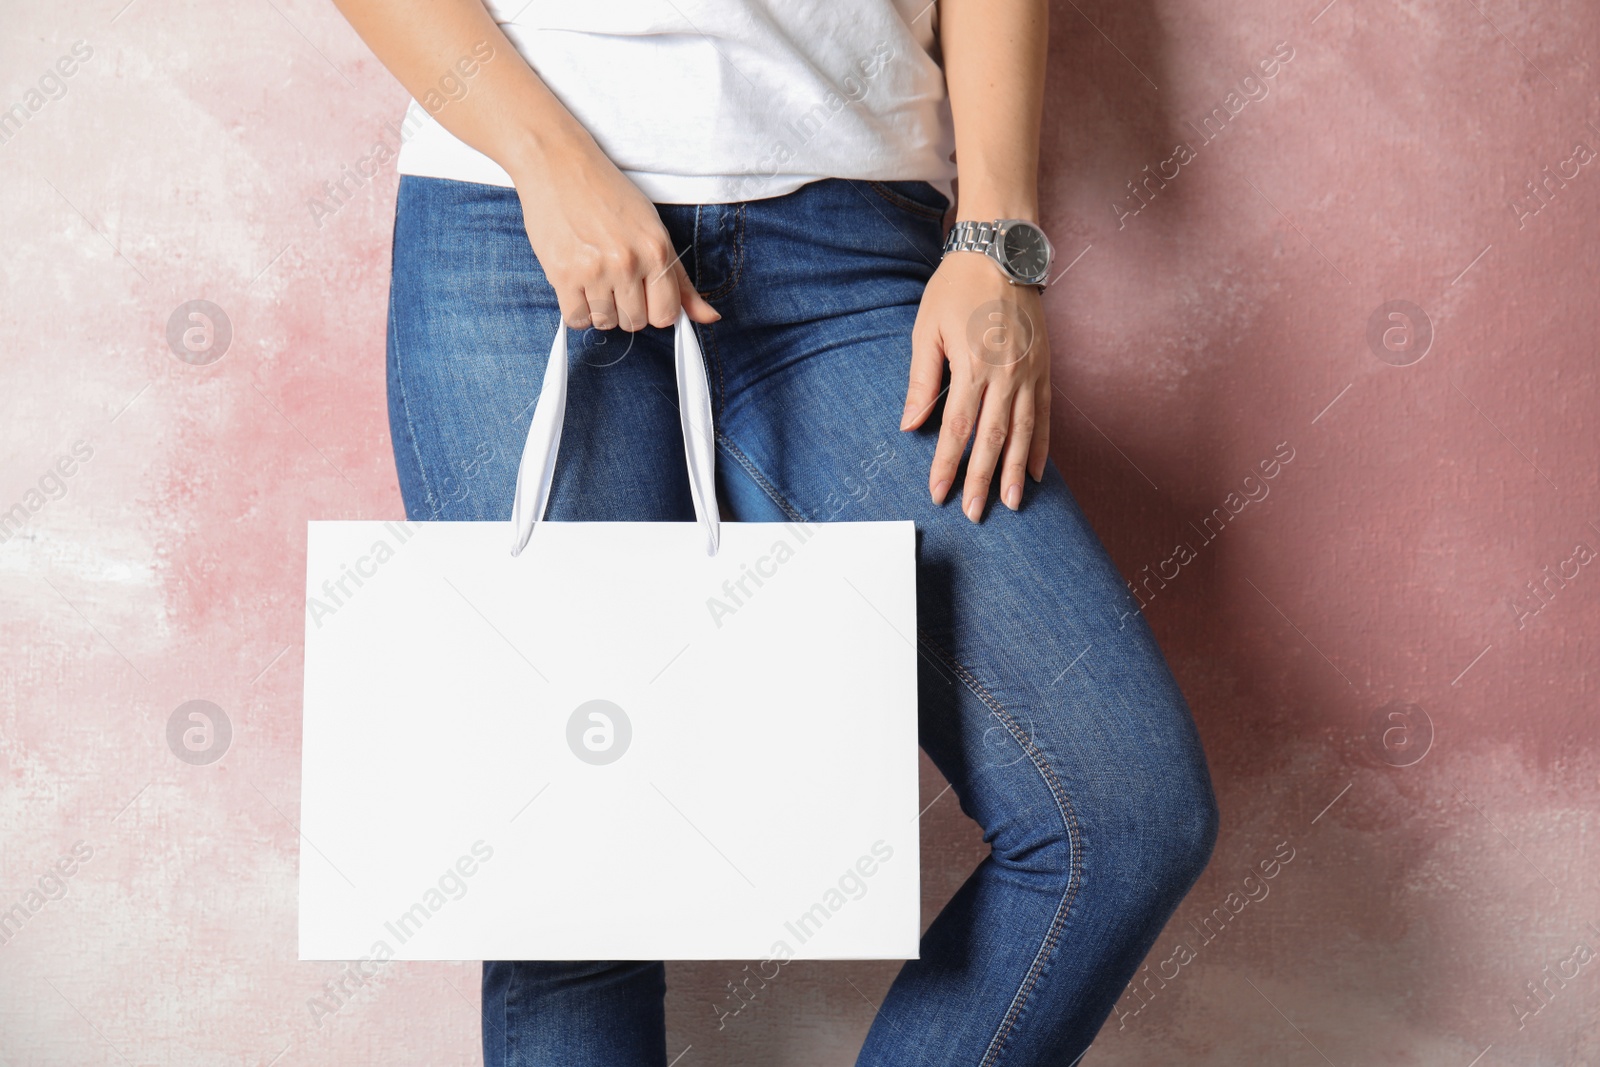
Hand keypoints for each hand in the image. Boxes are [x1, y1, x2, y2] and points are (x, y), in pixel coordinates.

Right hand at [508, 144, 720, 330]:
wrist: (558, 163)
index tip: (644, 296)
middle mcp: (628, 262)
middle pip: (635, 323)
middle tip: (614, 279)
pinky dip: (577, 310)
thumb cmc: (607, 192)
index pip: (667, 315)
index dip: (655, 310)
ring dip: (600, 309)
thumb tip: (710, 317)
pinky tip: (577, 286)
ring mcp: (594, 270)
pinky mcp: (562, 274)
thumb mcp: (653, 229)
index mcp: (657, 249)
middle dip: (626, 308)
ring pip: (605, 323)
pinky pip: (576, 319)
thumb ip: (680, 279)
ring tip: (594, 277)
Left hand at [900, 252, 1050, 521]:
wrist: (1002, 251)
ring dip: (1017, 472)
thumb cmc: (957, 288)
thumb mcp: (927, 329)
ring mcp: (1030, 372)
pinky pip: (1045, 416)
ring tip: (1012, 503)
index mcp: (973, 365)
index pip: (958, 428)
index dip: (947, 464)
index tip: (938, 492)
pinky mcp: (1044, 368)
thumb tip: (911, 424)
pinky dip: (1041, 446)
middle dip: (983, 480)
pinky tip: (1037, 472)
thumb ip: (922, 380)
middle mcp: (1006, 374)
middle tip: (975, 513)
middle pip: (993, 439)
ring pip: (1024, 433)